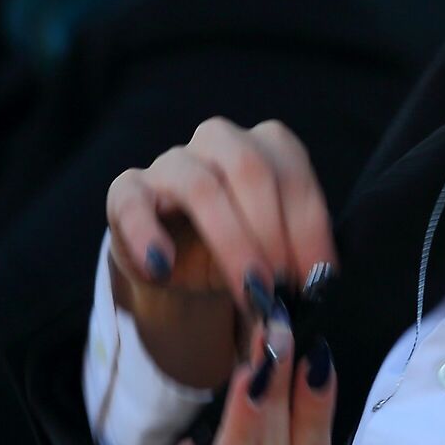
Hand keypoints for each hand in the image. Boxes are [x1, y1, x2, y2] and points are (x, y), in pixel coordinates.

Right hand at [107, 119, 335, 389]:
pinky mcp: (127, 191)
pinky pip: (131, 202)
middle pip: (249, 168)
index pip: (293, 175)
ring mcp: (170, 163)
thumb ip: (294, 268)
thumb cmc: (237, 250)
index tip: (317, 281)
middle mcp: (219, 142)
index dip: (309, 230)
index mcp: (265, 146)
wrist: (176, 262)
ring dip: (230, 241)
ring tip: (248, 290)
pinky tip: (163, 267)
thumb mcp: (273, 256)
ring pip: (199, 184)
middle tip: (281, 287)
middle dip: (272, 233)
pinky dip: (147, 234)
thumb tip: (312, 302)